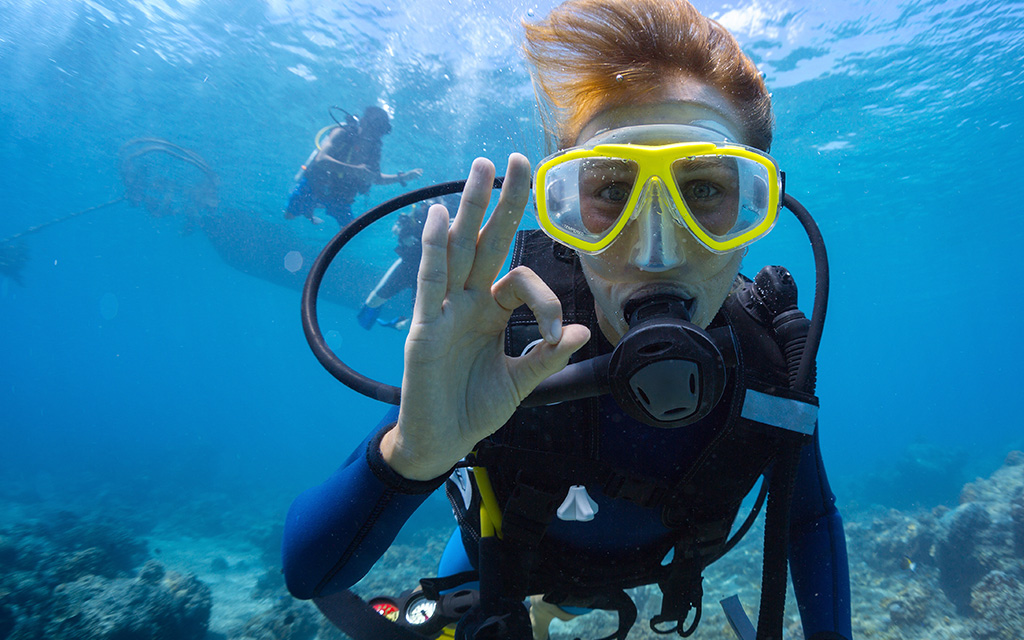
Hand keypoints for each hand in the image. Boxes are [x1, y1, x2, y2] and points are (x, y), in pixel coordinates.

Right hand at [381, 154, 590, 479]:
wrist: (442, 443)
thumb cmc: (474, 409)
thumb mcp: (521, 382)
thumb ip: (547, 356)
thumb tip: (582, 333)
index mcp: (491, 312)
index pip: (520, 281)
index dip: (545, 300)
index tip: (557, 334)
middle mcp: (466, 303)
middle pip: (487, 242)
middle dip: (502, 201)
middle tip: (516, 158)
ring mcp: (442, 312)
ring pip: (458, 251)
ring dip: (469, 209)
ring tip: (480, 168)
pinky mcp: (423, 329)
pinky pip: (429, 284)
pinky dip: (433, 251)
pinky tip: (439, 218)